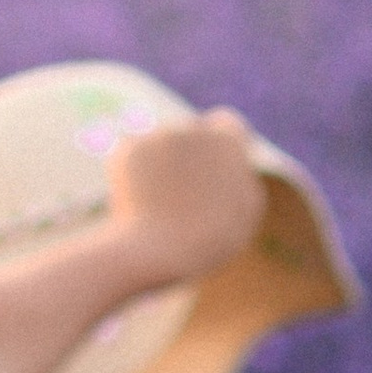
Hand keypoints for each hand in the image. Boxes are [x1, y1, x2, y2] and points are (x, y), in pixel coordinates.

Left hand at [105, 110, 265, 288]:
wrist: (161, 248)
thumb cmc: (211, 235)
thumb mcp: (244, 207)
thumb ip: (240, 174)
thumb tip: (233, 158)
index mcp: (227, 141)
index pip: (225, 124)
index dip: (219, 143)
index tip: (215, 162)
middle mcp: (192, 129)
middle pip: (190, 133)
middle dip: (187, 153)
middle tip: (184, 192)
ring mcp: (157, 136)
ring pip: (160, 145)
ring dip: (161, 164)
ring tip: (163, 204)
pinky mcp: (127, 148)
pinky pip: (135, 157)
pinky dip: (135, 174)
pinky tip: (141, 201)